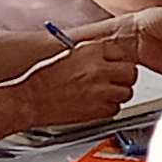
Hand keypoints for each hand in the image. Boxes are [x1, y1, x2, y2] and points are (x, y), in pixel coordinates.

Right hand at [18, 38, 141, 125]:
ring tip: (103, 94)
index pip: (121, 52)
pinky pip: (116, 108)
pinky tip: (96, 105)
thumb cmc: (43, 78)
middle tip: (114, 81)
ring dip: (118, 94)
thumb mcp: (68, 55)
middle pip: (131, 72)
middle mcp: (99, 69)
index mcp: (90, 51)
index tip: (114, 66)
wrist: (30, 100)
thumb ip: (90, 55)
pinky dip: (109, 108)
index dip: (118, 61)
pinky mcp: (98, 110)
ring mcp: (100, 90)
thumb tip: (108, 58)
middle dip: (124, 77)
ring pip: (127, 92)